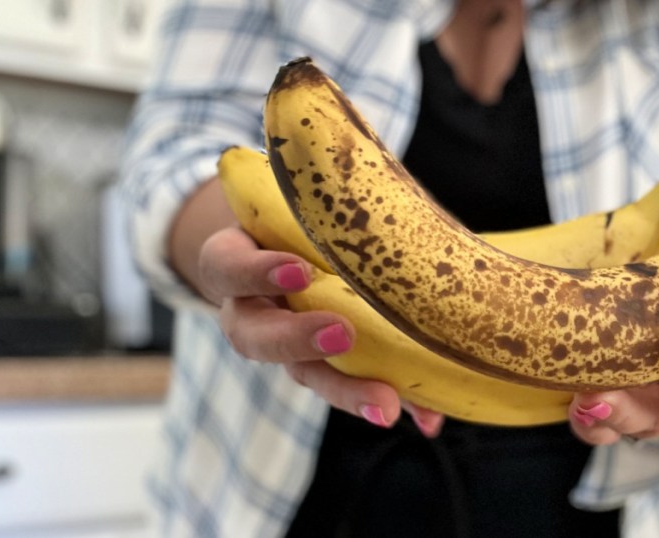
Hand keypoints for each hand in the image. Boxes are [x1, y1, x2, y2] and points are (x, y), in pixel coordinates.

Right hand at [199, 225, 445, 432]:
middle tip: (342, 334)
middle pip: (256, 338)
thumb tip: (372, 187)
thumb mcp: (287, 209)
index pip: (229, 267)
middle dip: (299, 339)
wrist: (270, 242)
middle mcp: (251, 312)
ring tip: (388, 406)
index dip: (258, 272)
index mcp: (234, 265)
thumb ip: (321, 209)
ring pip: (303, 374)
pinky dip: (388, 400)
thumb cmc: (285, 218)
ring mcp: (285, 345)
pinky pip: (349, 388)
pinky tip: (429, 419)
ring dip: (347, 389)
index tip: (298, 271)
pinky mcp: (318, 366)